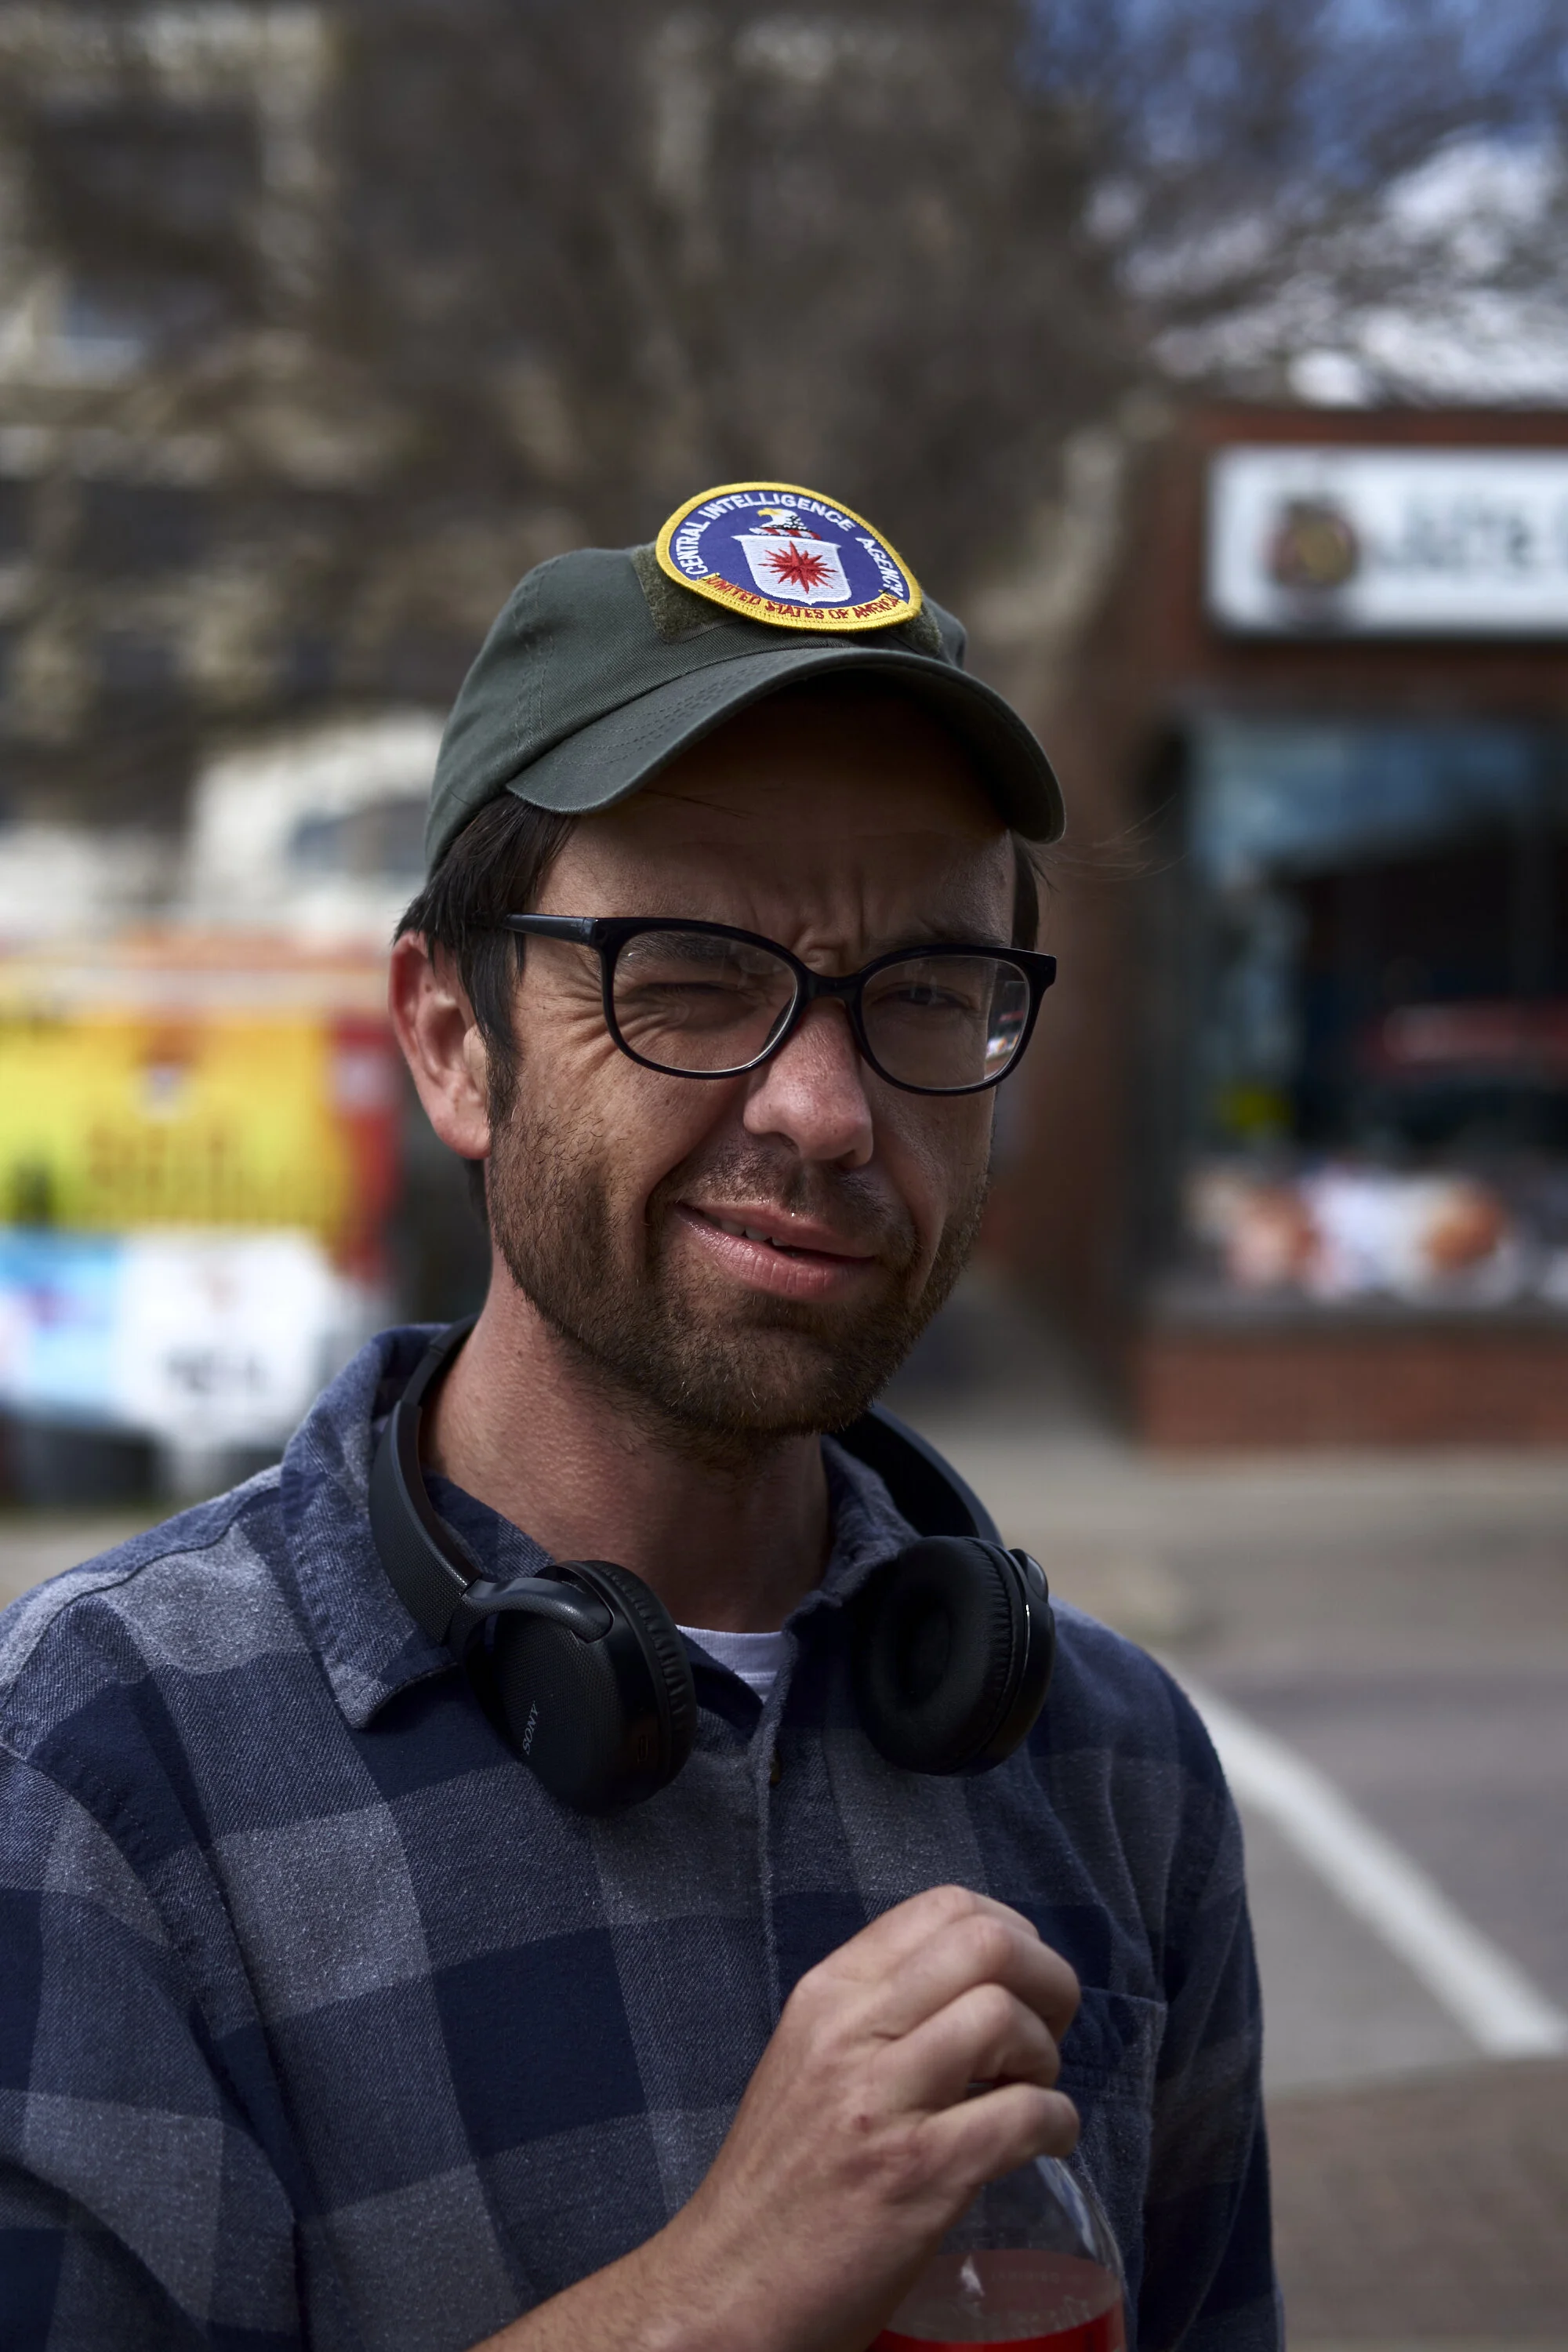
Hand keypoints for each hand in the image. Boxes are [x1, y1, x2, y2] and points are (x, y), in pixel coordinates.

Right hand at [479, 1885, 1078, 2351]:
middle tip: (1046, 2032)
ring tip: (1031, 2092)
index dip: (1010, 1933)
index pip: (942, 1905)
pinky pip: (1022, 2116)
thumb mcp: (808, 2060)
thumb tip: (975, 1991)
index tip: (1020, 1983)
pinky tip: (1045, 2143)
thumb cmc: (779, 2179)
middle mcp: (850, 2030)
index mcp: (827, 1993)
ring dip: (1046, 2056)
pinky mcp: (916, 2175)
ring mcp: (881, 2102)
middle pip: (987, 1943)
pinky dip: (1056, 2123)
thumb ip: (877, 2015)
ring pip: (1003, 2017)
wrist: (726, 2285)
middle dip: (1046, 1980)